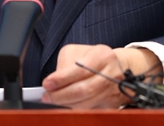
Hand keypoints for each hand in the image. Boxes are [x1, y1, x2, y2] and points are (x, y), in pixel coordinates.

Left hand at [41, 44, 160, 108]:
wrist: (116, 66)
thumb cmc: (92, 58)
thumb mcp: (76, 52)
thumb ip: (64, 65)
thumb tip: (53, 83)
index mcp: (102, 55)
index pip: (80, 70)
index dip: (61, 79)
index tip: (47, 84)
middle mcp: (111, 73)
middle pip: (84, 90)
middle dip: (61, 95)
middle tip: (47, 96)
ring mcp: (114, 90)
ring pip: (87, 104)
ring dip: (67, 104)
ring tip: (55, 100)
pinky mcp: (114, 103)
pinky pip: (92, 110)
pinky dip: (77, 109)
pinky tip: (68, 104)